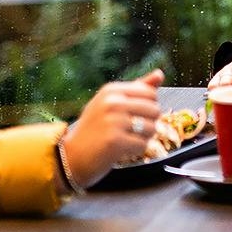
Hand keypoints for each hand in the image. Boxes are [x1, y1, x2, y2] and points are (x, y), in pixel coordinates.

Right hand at [59, 69, 163, 187]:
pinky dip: (136, 150)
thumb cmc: (94, 130)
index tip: (135, 116)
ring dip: (143, 138)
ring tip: (126, 140)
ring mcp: (113, 121)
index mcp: (111, 90)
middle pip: (154, 110)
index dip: (149, 107)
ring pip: (152, 128)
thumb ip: (137, 88)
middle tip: (131, 132)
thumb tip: (160, 74)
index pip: (150, 93)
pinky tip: (122, 150)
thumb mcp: (111, 104)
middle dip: (149, 124)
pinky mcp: (115, 141)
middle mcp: (112, 103)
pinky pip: (143, 145)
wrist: (71, 158)